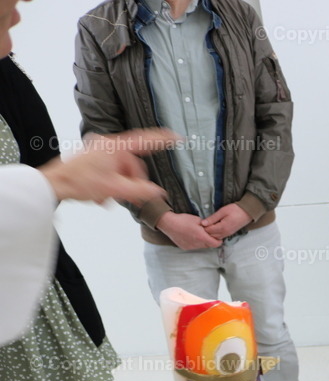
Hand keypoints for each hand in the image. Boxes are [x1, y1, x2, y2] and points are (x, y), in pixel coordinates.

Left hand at [39, 129, 176, 203]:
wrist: (54, 184)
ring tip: (108, 197)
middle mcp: (107, 145)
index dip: (162, 139)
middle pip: (132, 163)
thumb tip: (158, 192)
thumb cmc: (77, 181)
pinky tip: (102, 195)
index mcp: (115, 147)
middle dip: (131, 181)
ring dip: (119, 185)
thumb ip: (140, 191)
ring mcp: (99, 151)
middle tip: (128, 196)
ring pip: (121, 169)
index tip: (176, 137)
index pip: (145, 140)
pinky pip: (110, 171)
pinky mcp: (92, 159)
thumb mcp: (114, 189)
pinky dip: (110, 183)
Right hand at [158, 211, 221, 249]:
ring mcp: (190, 246)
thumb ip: (206, 226)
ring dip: (203, 242)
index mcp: (201, 237)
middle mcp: (196, 244)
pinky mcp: (185, 247)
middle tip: (209, 234)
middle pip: (209, 245)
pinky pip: (194, 246)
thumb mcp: (198, 220)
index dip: (218, 241)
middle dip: (211, 240)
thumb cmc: (183, 220)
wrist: (168, 223)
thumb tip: (210, 228)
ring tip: (199, 234)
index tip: (219, 237)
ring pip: (201, 246)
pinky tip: (192, 236)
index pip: (215, 244)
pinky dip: (195, 242)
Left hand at [201, 203, 251, 239]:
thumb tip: (203, 223)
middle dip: (206, 231)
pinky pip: (220, 236)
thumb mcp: (222, 211)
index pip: (208, 231)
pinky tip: (213, 228)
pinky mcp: (229, 234)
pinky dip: (215, 234)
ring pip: (215, 237)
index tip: (200, 222)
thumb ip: (212, 218)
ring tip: (208, 226)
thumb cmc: (236, 210)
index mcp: (222, 227)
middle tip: (202, 224)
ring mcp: (227, 234)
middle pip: (211, 236)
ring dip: (210, 233)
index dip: (203, 227)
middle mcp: (225, 233)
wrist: (247, 212)